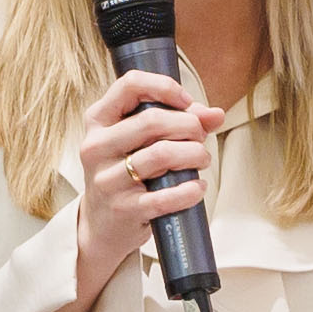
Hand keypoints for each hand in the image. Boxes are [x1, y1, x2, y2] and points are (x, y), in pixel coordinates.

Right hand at [66, 63, 227, 305]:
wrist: (100, 226)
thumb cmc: (126, 173)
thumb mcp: (139, 142)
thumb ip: (178, 121)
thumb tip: (216, 114)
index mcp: (98, 121)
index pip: (130, 85)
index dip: (165, 87)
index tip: (186, 103)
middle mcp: (96, 147)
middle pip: (152, 120)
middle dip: (188, 125)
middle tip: (199, 137)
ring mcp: (107, 180)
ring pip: (162, 154)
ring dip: (194, 154)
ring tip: (201, 160)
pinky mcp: (123, 210)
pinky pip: (165, 197)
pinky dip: (190, 191)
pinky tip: (197, 188)